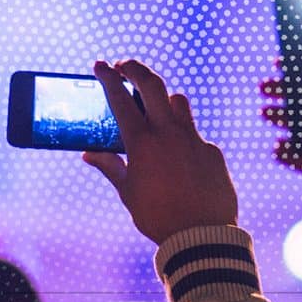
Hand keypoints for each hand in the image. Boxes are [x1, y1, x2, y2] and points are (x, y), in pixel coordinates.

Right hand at [84, 59, 237, 243]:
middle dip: (135, 68)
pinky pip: (195, 134)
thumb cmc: (158, 217)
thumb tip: (89, 154)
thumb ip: (111, 167)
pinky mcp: (212, 151)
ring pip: (178, 102)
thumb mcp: (128, 192)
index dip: (108, 78)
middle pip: (152, 84)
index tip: (100, 66)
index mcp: (142, 143)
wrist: (201, 236)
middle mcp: (169, 134)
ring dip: (164, 98)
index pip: (121, 99)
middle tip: (124, 65)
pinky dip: (183, 136)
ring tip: (155, 106)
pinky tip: (178, 156)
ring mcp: (193, 139)